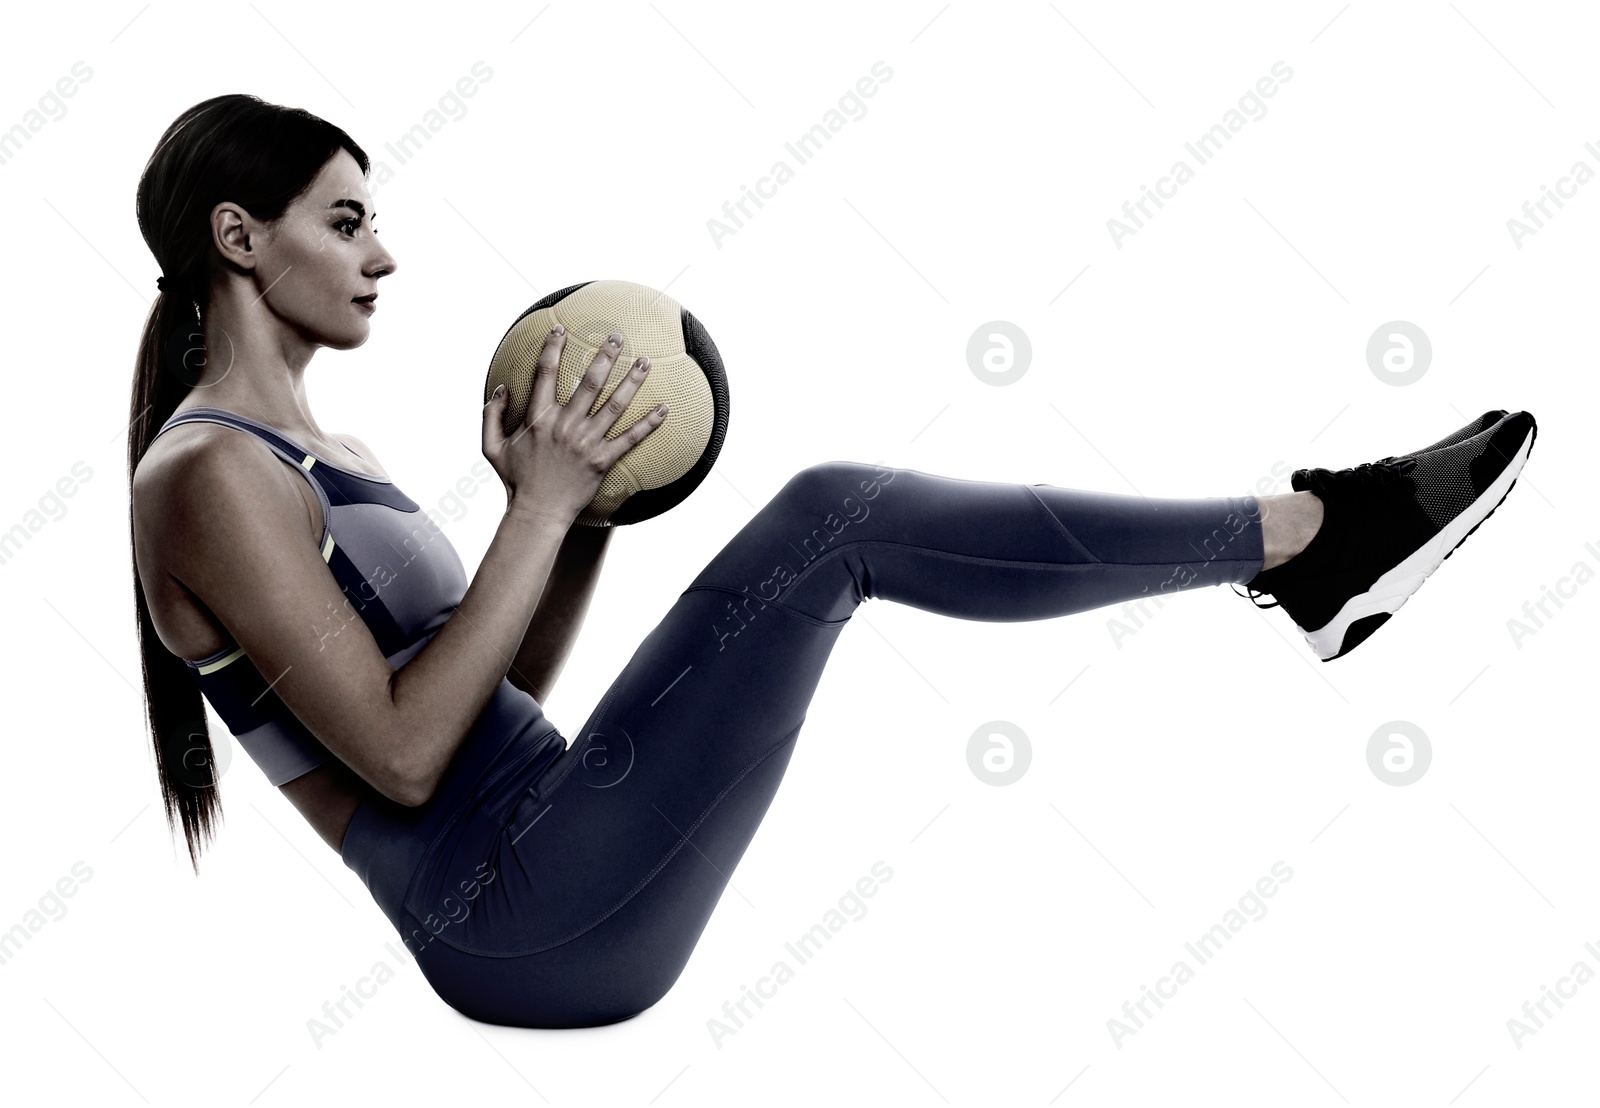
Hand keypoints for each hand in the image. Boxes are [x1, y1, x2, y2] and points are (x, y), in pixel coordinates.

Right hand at [482, 327, 668, 524]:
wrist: (537, 512)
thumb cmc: (516, 481)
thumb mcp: (492, 448)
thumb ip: (491, 416)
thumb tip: (501, 388)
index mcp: (538, 419)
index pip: (546, 374)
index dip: (552, 348)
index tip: (561, 329)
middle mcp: (564, 426)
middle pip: (588, 382)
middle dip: (604, 356)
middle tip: (618, 337)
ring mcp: (586, 443)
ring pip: (614, 405)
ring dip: (631, 381)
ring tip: (645, 361)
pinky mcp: (602, 460)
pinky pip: (630, 439)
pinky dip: (649, 424)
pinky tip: (664, 409)